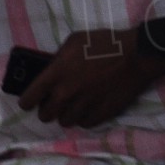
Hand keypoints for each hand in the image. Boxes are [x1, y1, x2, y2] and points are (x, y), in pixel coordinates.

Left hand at [20, 27, 164, 128]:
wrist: (137, 55)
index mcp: (56, 74)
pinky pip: (84, 124)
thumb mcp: (75, 41)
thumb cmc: (105, 43)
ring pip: (65, 122)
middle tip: (57, 101)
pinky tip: (89, 108)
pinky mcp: (100, 114)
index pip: (28, 99)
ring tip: (75, 105)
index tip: (31, 101)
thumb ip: (58, 58)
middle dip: (48, 109)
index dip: (28, 101)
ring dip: (67, 114)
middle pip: (45, 116)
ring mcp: (83, 106)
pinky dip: (84, 118)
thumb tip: (51, 69)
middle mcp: (66, 94)